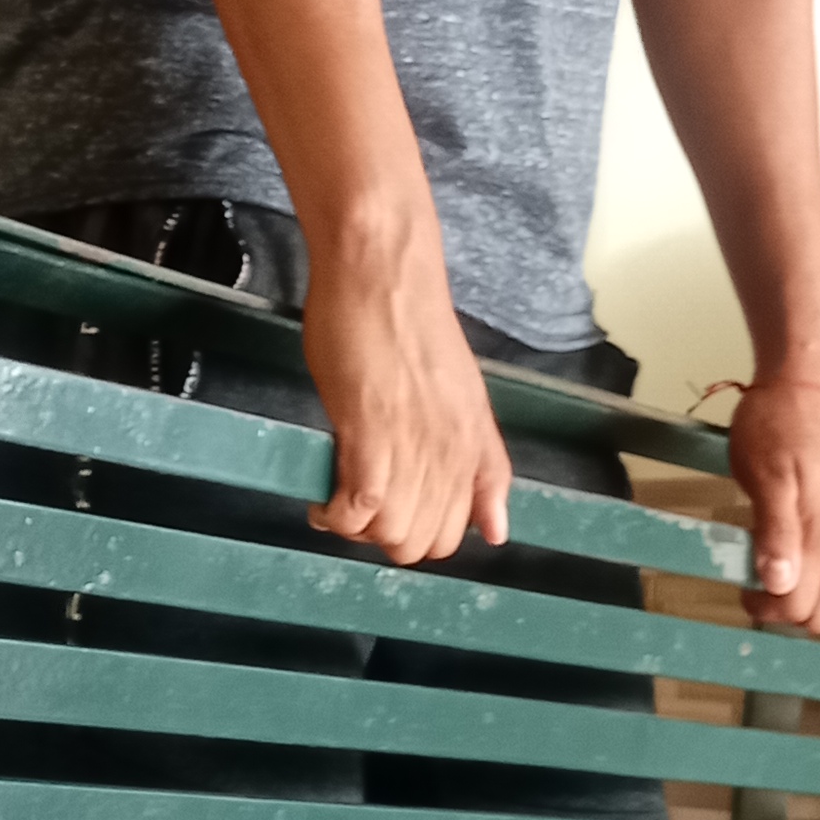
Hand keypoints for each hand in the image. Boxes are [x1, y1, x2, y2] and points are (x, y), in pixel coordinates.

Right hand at [302, 215, 511, 565]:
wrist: (382, 275)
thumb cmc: (409, 323)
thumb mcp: (465, 399)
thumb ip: (482, 467)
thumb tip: (498, 531)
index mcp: (475, 447)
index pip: (455, 534)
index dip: (416, 532)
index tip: (388, 510)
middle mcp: (452, 457)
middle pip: (420, 543)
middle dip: (381, 537)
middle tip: (355, 506)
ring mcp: (414, 451)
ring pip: (389, 536)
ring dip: (354, 530)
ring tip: (335, 500)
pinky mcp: (370, 439)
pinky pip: (355, 512)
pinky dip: (333, 517)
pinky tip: (321, 500)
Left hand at [729, 375, 819, 633]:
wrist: (805, 391)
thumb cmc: (775, 428)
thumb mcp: (764, 477)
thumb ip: (774, 532)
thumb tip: (779, 584)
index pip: (801, 605)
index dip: (767, 606)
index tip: (743, 584)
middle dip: (788, 612)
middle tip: (757, 583)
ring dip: (813, 604)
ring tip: (781, 579)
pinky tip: (812, 572)